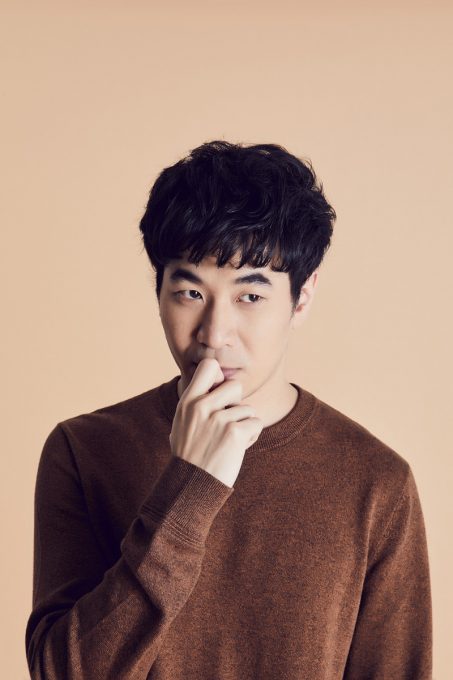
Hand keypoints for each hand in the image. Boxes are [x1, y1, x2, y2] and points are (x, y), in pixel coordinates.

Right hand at [169, 358, 263, 487]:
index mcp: (188, 401)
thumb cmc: (188, 455)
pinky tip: (236, 449)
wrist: (191, 485)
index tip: (218, 392)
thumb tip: (213, 381)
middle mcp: (202, 405)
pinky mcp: (235, 432)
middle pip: (235, 386)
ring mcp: (219, 418)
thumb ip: (195, 403)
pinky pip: (256, 423)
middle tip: (228, 422)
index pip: (209, 366)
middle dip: (237, 403)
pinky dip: (251, 436)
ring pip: (248, 409)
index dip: (219, 376)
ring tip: (228, 441)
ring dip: (244, 425)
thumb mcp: (182, 423)